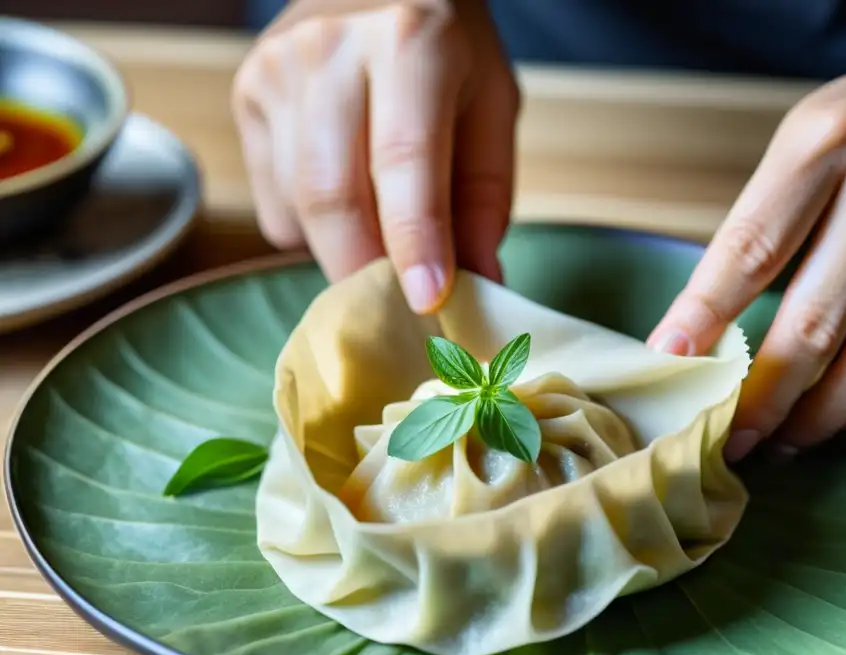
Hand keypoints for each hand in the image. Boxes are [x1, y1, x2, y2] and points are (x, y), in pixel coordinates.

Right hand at [231, 0, 518, 311]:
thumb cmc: (448, 52)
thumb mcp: (491, 108)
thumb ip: (486, 199)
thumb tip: (479, 287)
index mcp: (410, 42)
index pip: (404, 159)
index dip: (415, 240)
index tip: (427, 302)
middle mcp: (329, 49)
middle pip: (332, 195)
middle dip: (366, 273)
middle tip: (399, 312)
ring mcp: (276, 71)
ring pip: (298, 208)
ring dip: (344, 252)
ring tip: (382, 245)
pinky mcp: (247, 96)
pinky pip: (274, 204)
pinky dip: (312, 228)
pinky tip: (343, 193)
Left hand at [648, 52, 845, 461]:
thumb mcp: (805, 145)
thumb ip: (757, 229)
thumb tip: (693, 339)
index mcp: (831, 138)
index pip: (752, 248)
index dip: (705, 316)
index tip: (669, 361)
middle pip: (815, 319)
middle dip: (762, 395)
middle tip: (731, 434)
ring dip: (818, 417)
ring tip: (778, 440)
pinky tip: (835, 417)